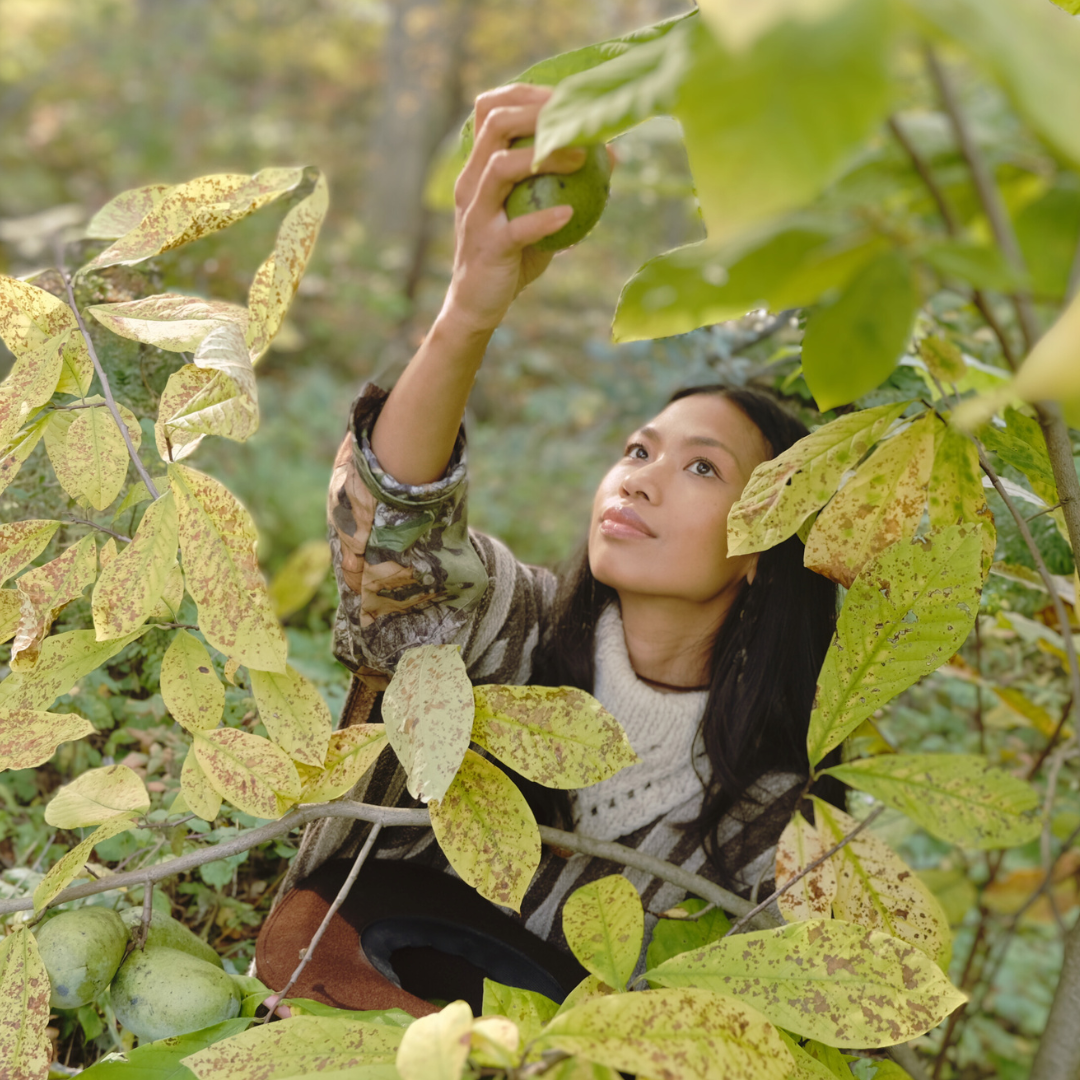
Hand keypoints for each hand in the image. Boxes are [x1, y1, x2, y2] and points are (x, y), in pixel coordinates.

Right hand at [443, 83, 587, 333]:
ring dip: (544, 157)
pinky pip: (517, 229)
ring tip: (581, 159)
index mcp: (478, 170)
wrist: (478, 304)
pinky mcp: (488, 247)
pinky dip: (545, 219)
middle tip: (575, 121)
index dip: (525, 94)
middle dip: (536, 113)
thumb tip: (613, 154)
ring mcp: (477, 215)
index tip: (563, 98)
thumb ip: (565, 184)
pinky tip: (570, 214)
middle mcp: (471, 184)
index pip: (489, 109)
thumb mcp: (537, 215)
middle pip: (494, 124)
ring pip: (501, 168)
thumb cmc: (512, 256)